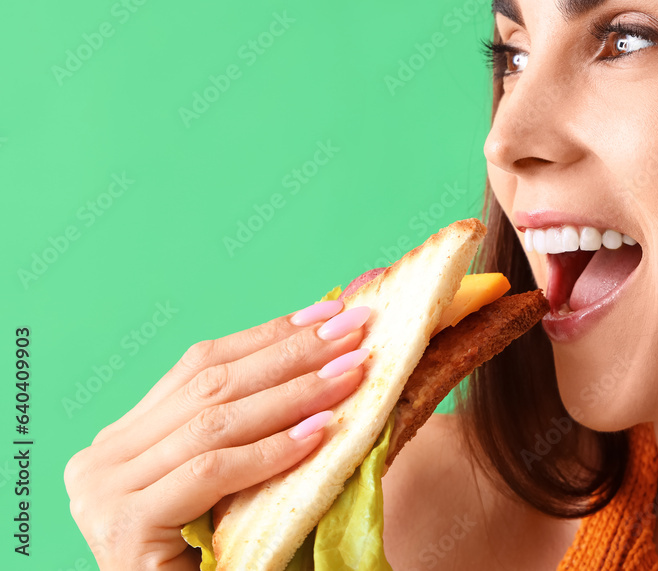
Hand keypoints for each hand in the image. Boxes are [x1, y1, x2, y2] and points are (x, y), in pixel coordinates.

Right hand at [64, 299, 371, 569]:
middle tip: (353, 329)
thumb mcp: (235, 482)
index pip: (201, 366)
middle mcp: (103, 457)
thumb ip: (254, 430)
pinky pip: (211, 471)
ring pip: (215, 422)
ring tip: (353, 372)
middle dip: (290, 353)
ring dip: (295, 393)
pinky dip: (271, 450)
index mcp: (125, 438)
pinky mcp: (124, 526)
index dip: (267, 335)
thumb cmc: (225, 560)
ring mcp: (104, 491)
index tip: (328, 311)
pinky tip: (322, 432)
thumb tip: (326, 358)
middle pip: (211, 385)